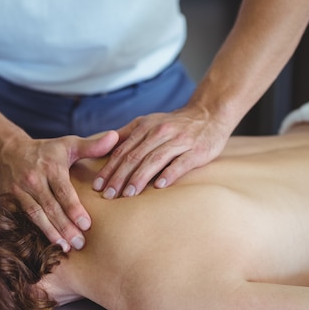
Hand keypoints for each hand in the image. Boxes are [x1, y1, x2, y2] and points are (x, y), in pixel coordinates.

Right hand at [0, 131, 118, 251]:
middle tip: (80, 243)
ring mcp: (18, 191)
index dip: (74, 209)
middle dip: (65, 227)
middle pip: (50, 207)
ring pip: (34, 215)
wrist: (5, 151)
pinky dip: (31, 232)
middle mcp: (33, 179)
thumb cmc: (45, 151)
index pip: (63, 191)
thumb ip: (92, 145)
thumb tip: (116, 136)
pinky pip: (20, 219)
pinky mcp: (7, 201)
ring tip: (65, 247)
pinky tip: (44, 245)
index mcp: (50, 166)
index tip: (86, 225)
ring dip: (50, 233)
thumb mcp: (67, 144)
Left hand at [92, 105, 231, 198]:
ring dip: (139, 178)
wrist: (210, 114)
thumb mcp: (149, 123)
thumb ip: (127, 134)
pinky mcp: (197, 150)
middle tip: (108, 195)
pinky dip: (169, 174)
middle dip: (119, 177)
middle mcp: (160, 132)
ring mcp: (179, 141)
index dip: (109, 168)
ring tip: (128, 194)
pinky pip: (181, 163)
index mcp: (145, 127)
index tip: (98, 185)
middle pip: (135, 157)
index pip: (122, 150)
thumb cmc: (175, 125)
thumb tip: (102, 148)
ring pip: (154, 160)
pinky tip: (159, 186)